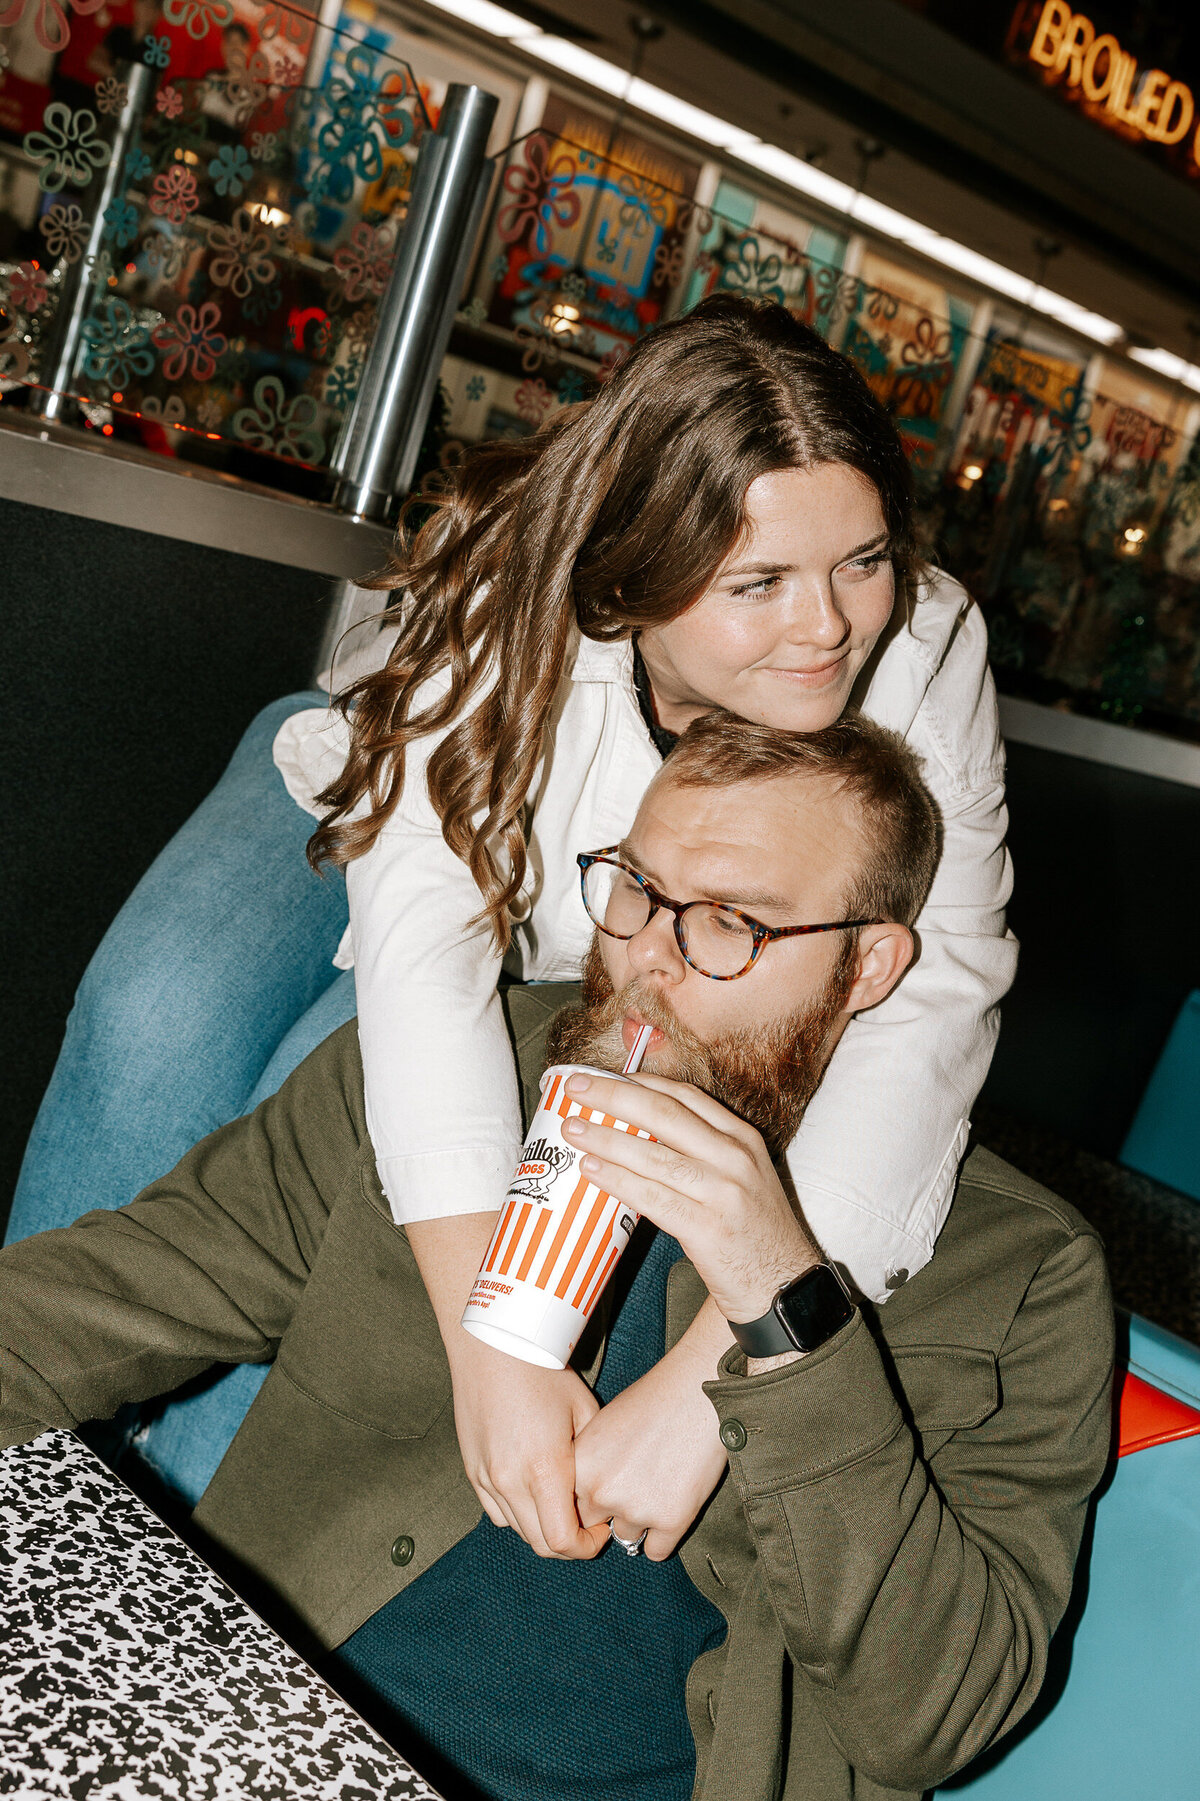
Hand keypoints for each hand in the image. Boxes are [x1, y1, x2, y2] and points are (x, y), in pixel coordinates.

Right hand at [446, 1330, 610, 1559]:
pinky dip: (517, 1512)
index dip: (587, 1546)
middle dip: (570, 1542)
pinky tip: (532, 1489)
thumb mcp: (584, 1411)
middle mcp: (510, 1481)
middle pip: (541, 1544)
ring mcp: (486, 1478)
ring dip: (543, 1527)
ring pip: (518, 1529)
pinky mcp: (471, 1470)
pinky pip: (496, 1511)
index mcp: (544, 1469)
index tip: (601, 1531)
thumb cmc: (543, 1371)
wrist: (493, 1344)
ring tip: (561, 1503)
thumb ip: (594, 1460)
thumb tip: (603, 1491)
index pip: (564, 1541)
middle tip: (587, 1523)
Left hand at [561, 1072, 819, 1323]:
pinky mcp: (708, 1227)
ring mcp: (723, 1192)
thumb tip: (637, 1132)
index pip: (686, 1096)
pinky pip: (652, 1197)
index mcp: (743, 1138)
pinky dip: (618, 1180)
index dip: (641, 1082)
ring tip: (573, 1130)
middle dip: (614, 1096)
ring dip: (606, 1138)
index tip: (606, 1076)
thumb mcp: (741, 1176)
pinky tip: (593, 1170)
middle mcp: (735, 1157)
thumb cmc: (754, 1231)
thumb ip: (702, 1151)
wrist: (785, 1285)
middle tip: (577, 1087)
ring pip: (653, 1154)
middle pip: (664, 1114)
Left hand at [573, 1297, 732, 1560]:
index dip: (590, 1498)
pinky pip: (656, 1551)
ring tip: (660, 1484)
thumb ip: (589, 1466)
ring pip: (627, 1537)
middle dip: (612, 1512)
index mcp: (579, 1467)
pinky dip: (664, 1536)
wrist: (697, 1391)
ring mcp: (635, 1509)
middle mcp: (601, 1492)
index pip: (572, 1506)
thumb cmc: (652, 1401)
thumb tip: (586, 1501)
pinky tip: (673, 1503)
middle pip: (596, 1525)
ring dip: (641, 1521)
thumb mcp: (602, 1427)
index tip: (608, 1486)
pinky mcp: (671, 1520)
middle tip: (637, 1485)